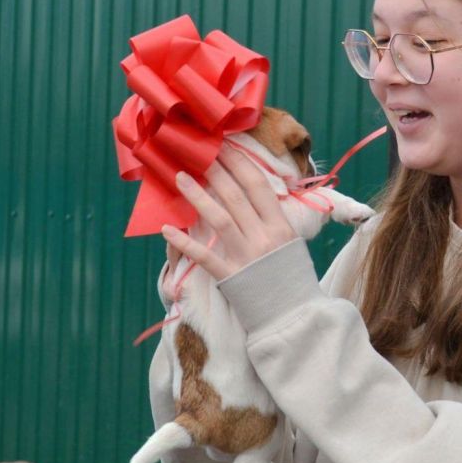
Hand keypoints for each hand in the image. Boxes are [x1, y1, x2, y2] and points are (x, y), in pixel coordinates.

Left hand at [162, 144, 297, 281]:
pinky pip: (205, 256)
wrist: (295, 316)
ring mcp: (247, 257)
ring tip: (179, 178)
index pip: (258, 186)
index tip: (223, 146)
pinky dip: (185, 243)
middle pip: (236, 196)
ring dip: (197, 196)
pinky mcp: (231, 277)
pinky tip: (166, 229)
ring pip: (219, 219)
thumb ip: (273, 221)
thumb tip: (253, 197)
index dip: (239, 163)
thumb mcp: (291, 244)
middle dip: (215, 170)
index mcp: (282, 226)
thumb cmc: (292, 278)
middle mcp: (265, 237)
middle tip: (196, 152)